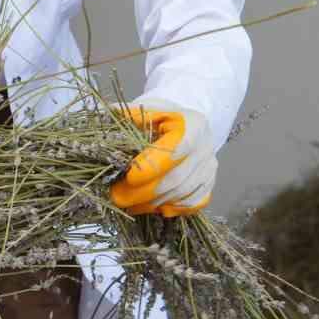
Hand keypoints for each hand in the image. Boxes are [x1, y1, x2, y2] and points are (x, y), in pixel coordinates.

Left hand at [109, 98, 214, 216]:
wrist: (184, 125)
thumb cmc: (161, 117)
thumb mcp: (147, 109)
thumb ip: (130, 115)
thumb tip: (108, 116)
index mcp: (193, 125)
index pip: (174, 151)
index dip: (151, 168)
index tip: (127, 177)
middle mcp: (206, 147)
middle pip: (177, 178)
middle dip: (145, 192)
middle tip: (118, 198)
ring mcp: (210, 167)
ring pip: (182, 195)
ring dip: (153, 203)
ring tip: (130, 204)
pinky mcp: (209, 183)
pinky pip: (192, 203)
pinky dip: (172, 208)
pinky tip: (152, 207)